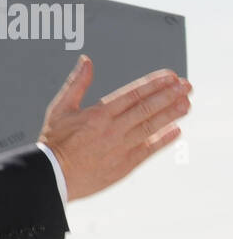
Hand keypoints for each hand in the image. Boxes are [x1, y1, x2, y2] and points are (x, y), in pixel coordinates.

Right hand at [39, 55, 191, 201]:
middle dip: (170, 95)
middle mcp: (112, 129)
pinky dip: (163, 140)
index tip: (170, 76)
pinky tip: (175, 130)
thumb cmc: (54, 143)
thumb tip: (86, 61)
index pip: (133, 94)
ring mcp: (120, 148)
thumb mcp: (60, 109)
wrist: (52, 176)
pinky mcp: (123, 165)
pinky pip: (148, 150)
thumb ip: (77, 84)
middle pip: (147, 108)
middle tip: (186, 86)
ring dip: (171, 114)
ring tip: (186, 104)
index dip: (154, 84)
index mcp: (98, 114)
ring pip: (151, 127)